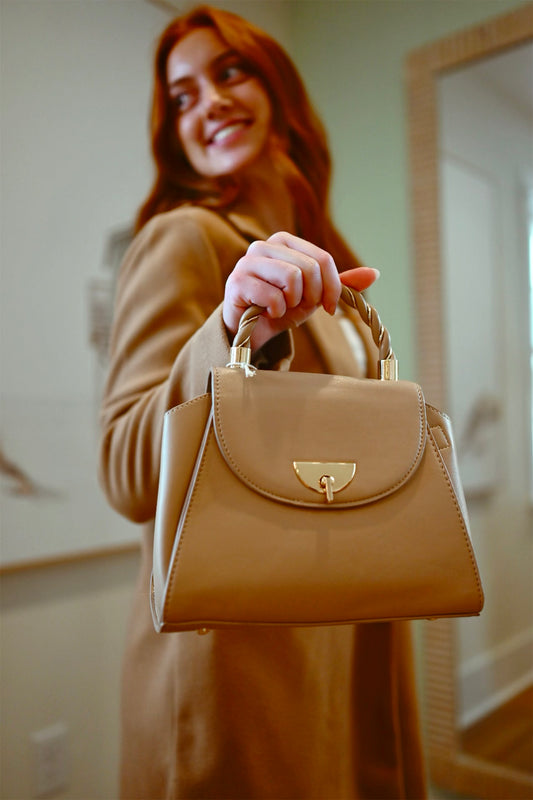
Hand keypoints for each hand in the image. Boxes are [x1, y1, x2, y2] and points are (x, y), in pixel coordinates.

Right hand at [223, 231, 378, 349]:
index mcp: (285, 241)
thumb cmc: (281, 307)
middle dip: (311, 296)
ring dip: (292, 303)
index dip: (332, 287)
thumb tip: (375, 273)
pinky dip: (276, 311)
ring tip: (282, 307)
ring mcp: (248, 261)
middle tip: (300, 307)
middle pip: (309, 269)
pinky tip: (267, 313)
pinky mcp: (236, 282)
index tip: (330, 307)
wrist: (248, 329)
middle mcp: (264, 245)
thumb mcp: (314, 295)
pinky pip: (272, 296)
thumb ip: (340, 284)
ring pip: (292, 278)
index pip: (323, 259)